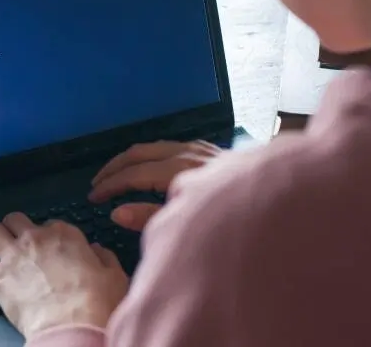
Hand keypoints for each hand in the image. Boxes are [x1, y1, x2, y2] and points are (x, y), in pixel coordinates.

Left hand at [0, 213, 128, 337]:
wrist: (72, 327)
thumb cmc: (97, 304)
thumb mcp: (114, 276)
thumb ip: (104, 258)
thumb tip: (97, 251)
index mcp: (65, 235)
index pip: (51, 224)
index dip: (49, 236)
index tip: (50, 247)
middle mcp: (36, 238)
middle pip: (16, 220)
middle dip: (15, 229)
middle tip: (17, 241)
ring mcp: (13, 256)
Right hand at [89, 140, 220, 230]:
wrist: (277, 203)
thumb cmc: (230, 219)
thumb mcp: (186, 224)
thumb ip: (149, 217)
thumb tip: (115, 212)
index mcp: (180, 171)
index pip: (134, 174)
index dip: (110, 185)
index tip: (93, 198)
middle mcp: (189, 153)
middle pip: (140, 152)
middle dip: (114, 167)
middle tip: (96, 183)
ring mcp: (201, 148)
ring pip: (154, 145)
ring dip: (131, 159)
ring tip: (115, 174)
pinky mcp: (211, 150)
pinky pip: (171, 146)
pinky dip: (152, 154)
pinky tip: (148, 166)